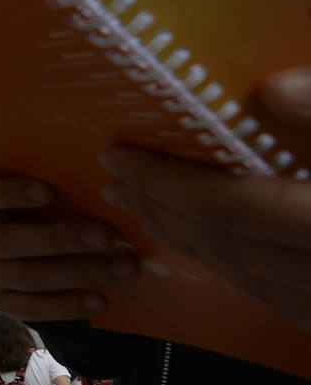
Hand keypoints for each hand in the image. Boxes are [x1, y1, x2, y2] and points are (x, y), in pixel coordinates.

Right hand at [0, 178, 141, 320]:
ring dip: (78, 272)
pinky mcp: (0, 301)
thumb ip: (54, 188)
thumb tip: (104, 183)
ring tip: (122, 268)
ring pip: (27, 277)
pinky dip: (67, 306)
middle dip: (60, 239)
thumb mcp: (35, 193)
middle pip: (8, 242)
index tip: (50, 191)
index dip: (11, 194)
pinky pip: (31, 309)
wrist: (25, 249)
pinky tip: (100, 300)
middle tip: (107, 236)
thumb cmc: (36, 209)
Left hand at [96, 68, 310, 333]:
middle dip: (158, 209)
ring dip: (184, 240)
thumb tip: (273, 88)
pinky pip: (270, 295)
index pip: (222, 206)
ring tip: (141, 209)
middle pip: (220, 243)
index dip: (163, 180)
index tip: (115, 155)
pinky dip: (229, 265)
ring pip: (241, 275)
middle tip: (112, 182)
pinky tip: (208, 247)